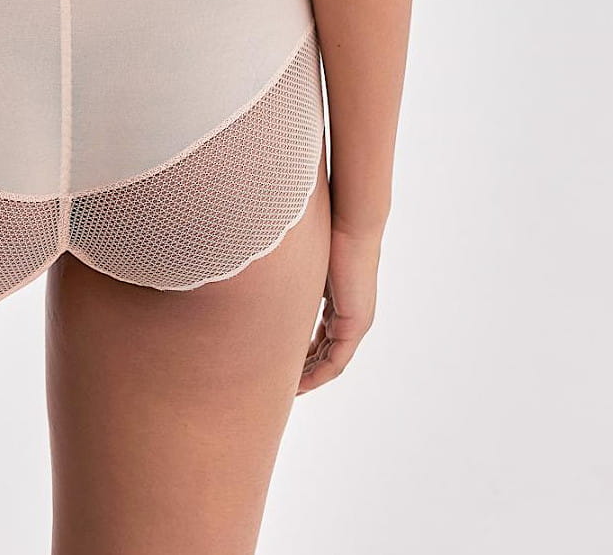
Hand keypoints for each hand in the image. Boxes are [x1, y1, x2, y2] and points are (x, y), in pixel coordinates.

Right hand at [296, 220, 380, 392]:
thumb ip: (287, 274)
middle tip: (279, 386)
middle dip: (303, 371)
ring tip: (286, 391)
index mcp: (340, 302)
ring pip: (330, 361)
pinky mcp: (356, 323)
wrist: (351, 220)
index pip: (321, 337)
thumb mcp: (301, 261)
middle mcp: (351, 316)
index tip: (280, 364)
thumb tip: (256, 267)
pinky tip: (298, 383)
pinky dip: (317, 374)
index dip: (301, 353)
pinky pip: (336, 360)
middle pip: (325, 354)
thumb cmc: (325, 230)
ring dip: (308, 377)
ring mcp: (356, 321)